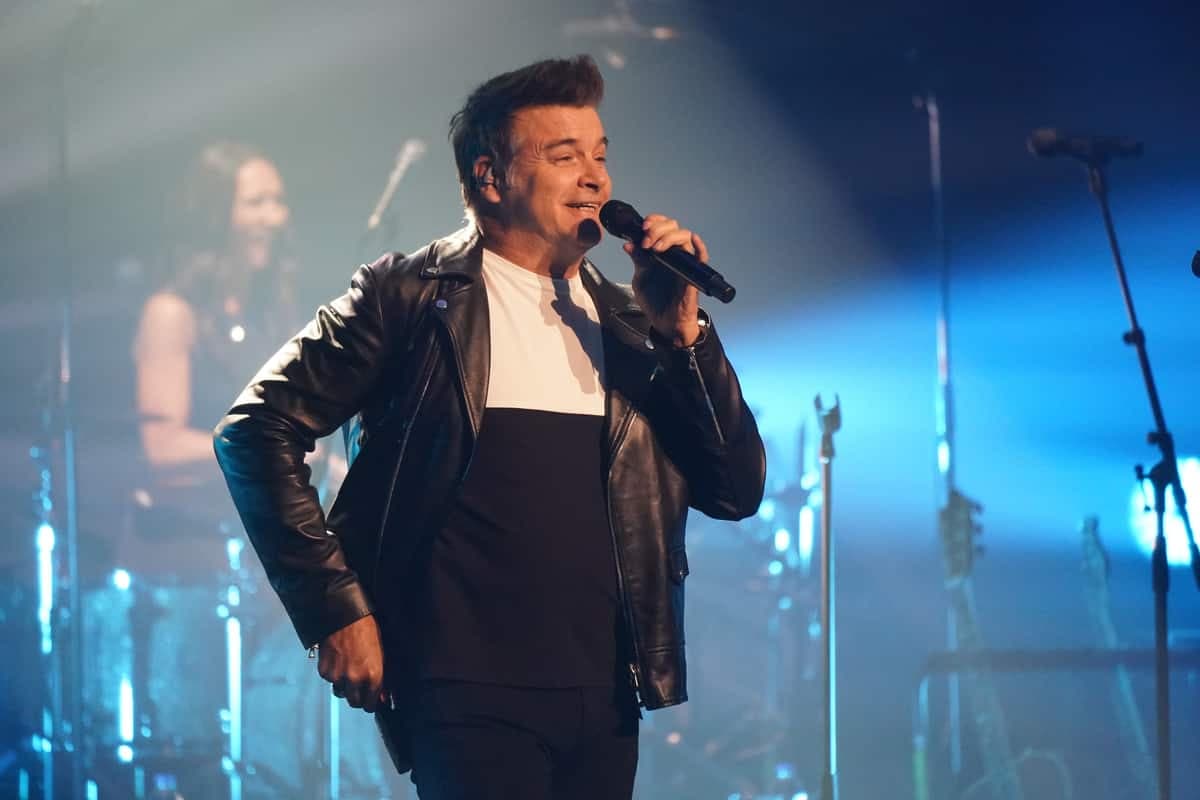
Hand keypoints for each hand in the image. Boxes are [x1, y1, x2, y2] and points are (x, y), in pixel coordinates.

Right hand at [317, 614, 386, 711]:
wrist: (345, 616)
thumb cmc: (366, 630)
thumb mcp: (381, 654)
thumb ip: (381, 677)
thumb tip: (382, 695)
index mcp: (373, 675)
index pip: (370, 705)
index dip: (370, 703)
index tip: (370, 700)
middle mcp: (354, 679)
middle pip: (354, 703)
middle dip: (357, 697)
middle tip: (359, 688)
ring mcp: (338, 676)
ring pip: (340, 692)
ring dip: (344, 686)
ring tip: (348, 670)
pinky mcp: (324, 671)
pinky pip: (329, 681)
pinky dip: (333, 675)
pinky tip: (338, 661)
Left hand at [624, 214, 705, 346]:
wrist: (664, 322)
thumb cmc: (655, 301)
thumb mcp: (640, 278)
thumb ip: (638, 261)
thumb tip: (628, 244)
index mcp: (661, 251)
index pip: (661, 226)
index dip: (653, 221)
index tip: (642, 227)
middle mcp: (673, 253)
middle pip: (673, 226)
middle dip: (657, 229)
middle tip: (646, 242)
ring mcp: (684, 263)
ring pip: (685, 237)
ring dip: (669, 237)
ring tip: (656, 248)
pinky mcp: (692, 275)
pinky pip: (701, 257)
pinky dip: (700, 247)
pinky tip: (694, 241)